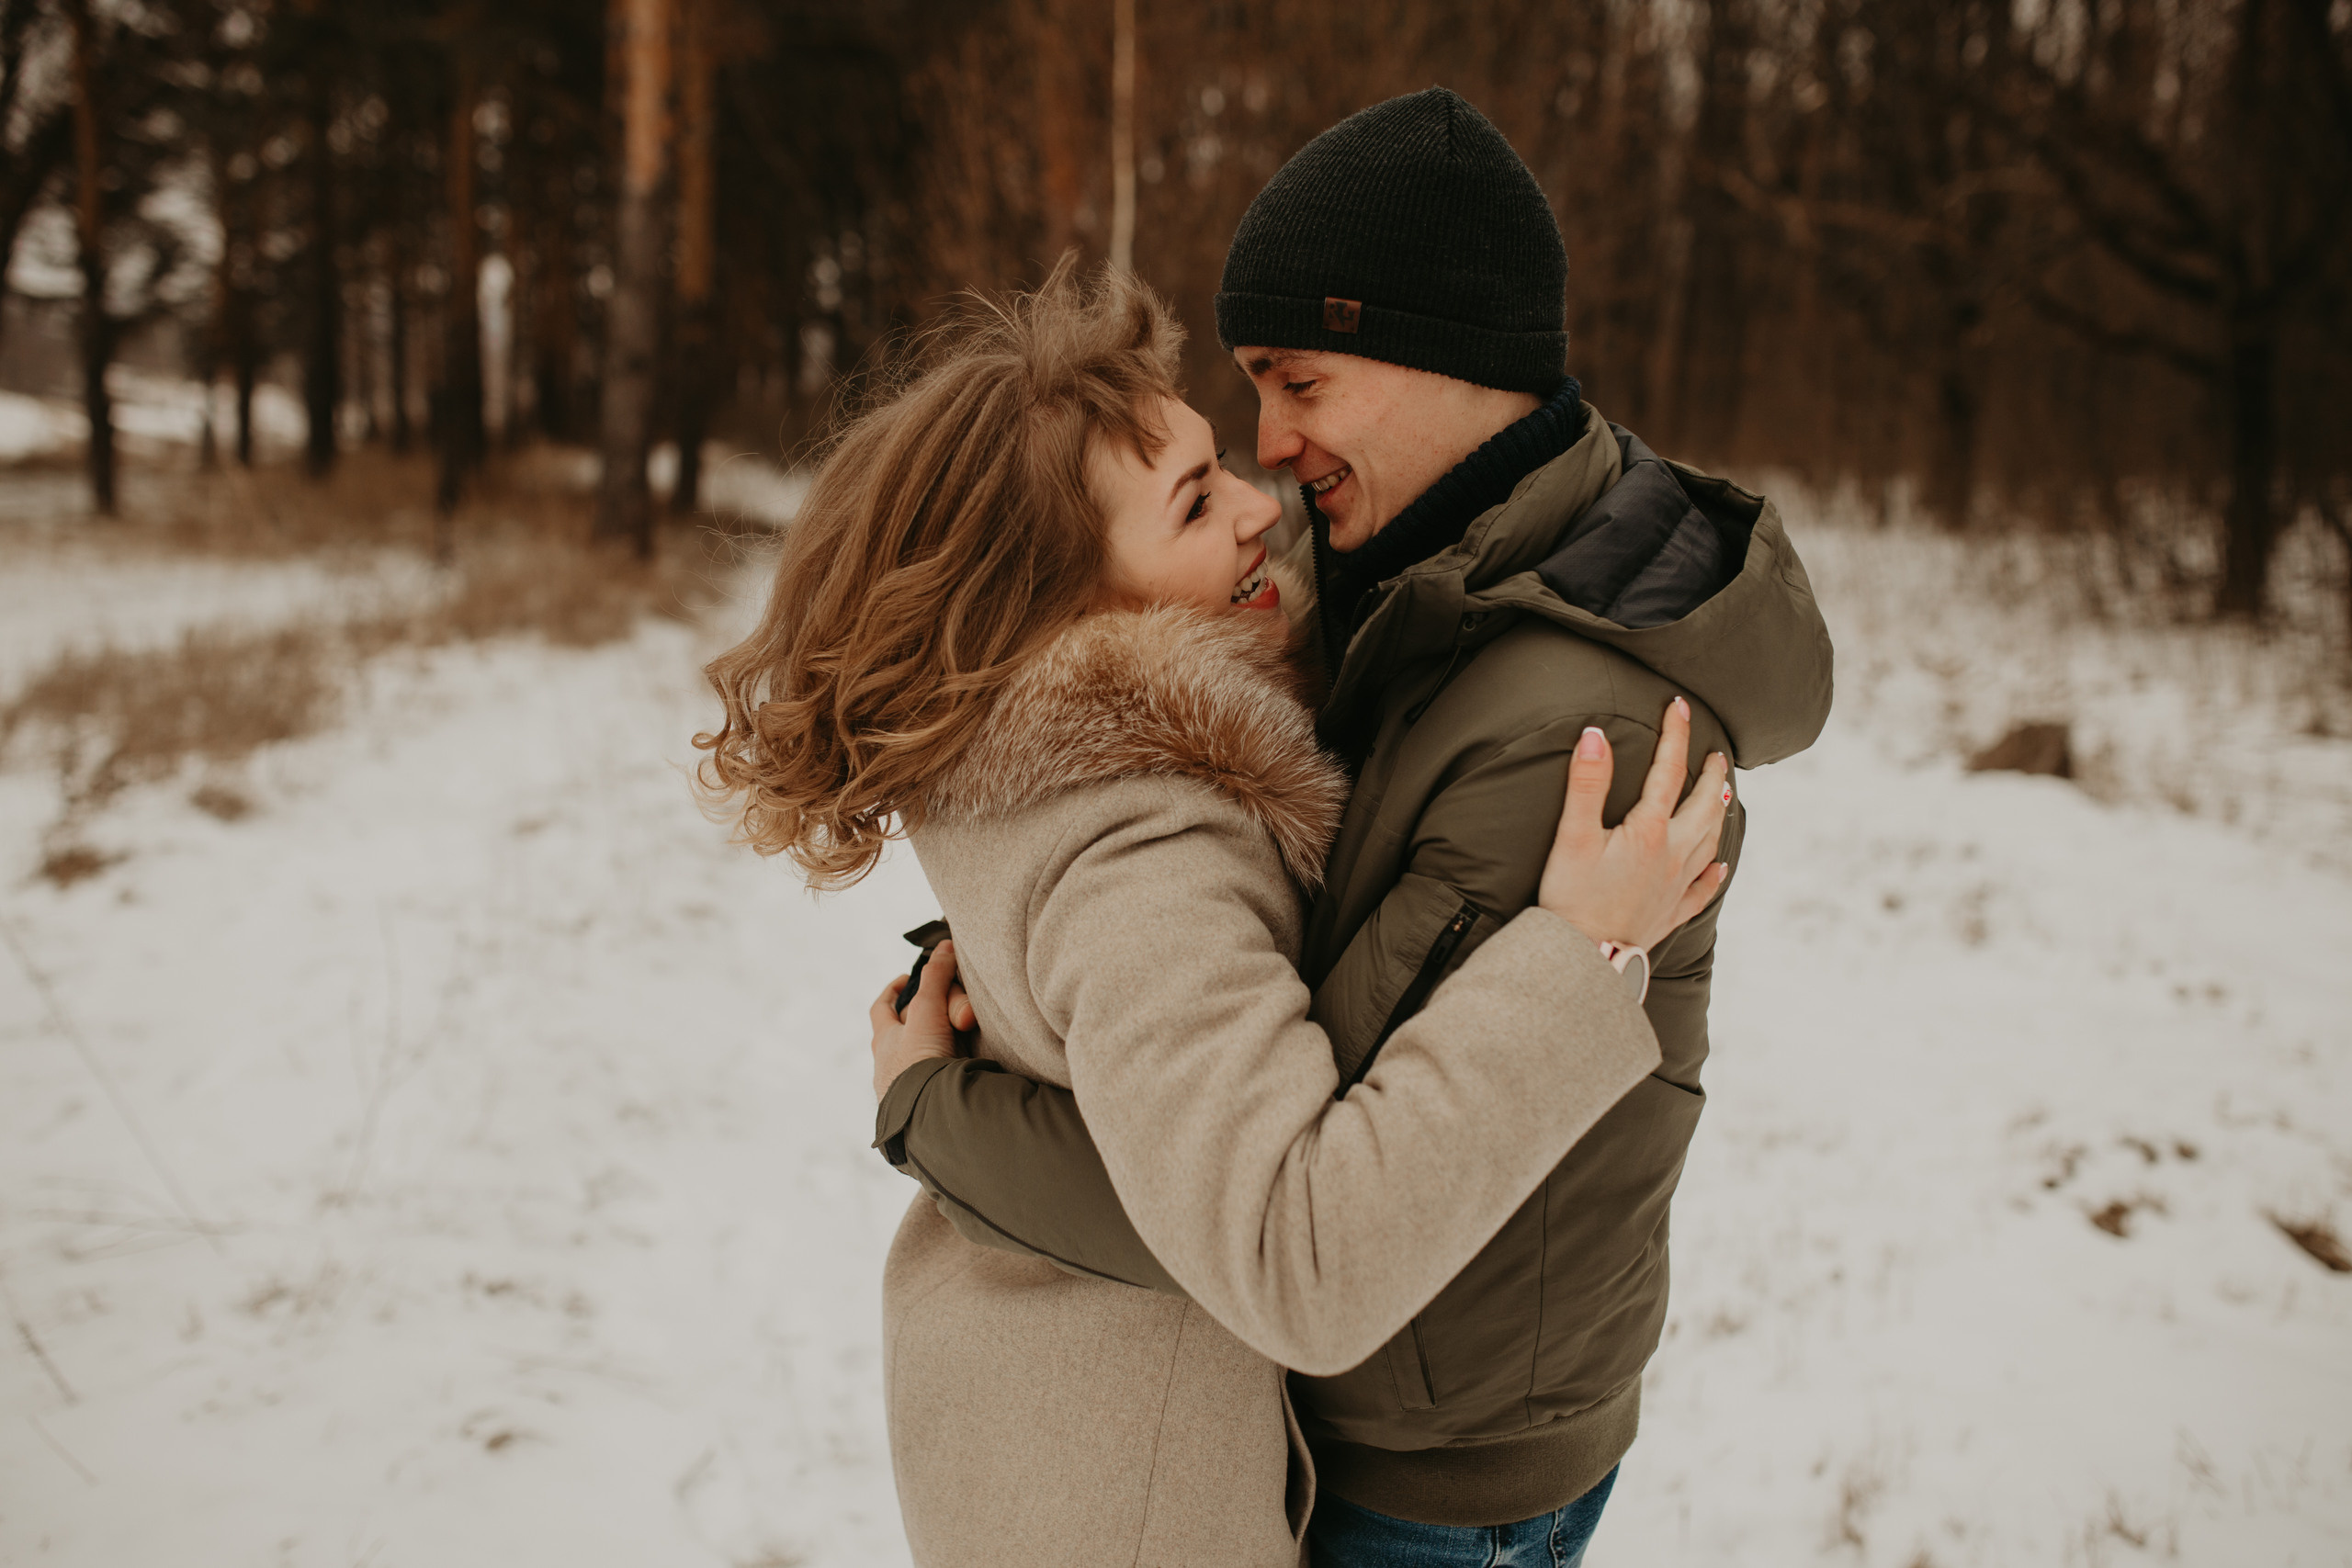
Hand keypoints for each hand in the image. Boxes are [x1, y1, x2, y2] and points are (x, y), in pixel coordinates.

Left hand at [867, 939, 975, 1101]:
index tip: (909, 979)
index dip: (893, 990)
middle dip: (928, 1021)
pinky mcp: (927, 1110)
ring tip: (965, 1041)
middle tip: (956, 1011)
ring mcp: (908, 1091)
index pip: (881, 1009)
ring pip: (923, 1062)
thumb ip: (938, 979)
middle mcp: (890, 1069)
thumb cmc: (920, 1065)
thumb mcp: (929, 1012)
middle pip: (907, 1035)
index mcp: (884, 1043)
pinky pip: (939, 1086)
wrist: (928, 1120)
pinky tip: (967, 1073)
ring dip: (941, 1050)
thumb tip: (946, 945)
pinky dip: (951, 1076)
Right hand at [1538, 697, 1731, 950]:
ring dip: (1720, 813)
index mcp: (1649, 831)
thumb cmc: (1572, 899)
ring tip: (1724, 795)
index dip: (1675, 734)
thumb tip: (1595, 733)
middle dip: (1712, 775)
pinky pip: (1702, 891)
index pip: (1668, 771)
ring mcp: (1675, 886)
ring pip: (1710, 841)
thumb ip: (1586, 783)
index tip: (1680, 706)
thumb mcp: (1572, 836)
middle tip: (1717, 754)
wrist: (1583, 960)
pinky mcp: (1670, 913)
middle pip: (1703, 806)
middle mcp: (1672, 855)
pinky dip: (1714, 875)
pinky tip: (1721, 867)